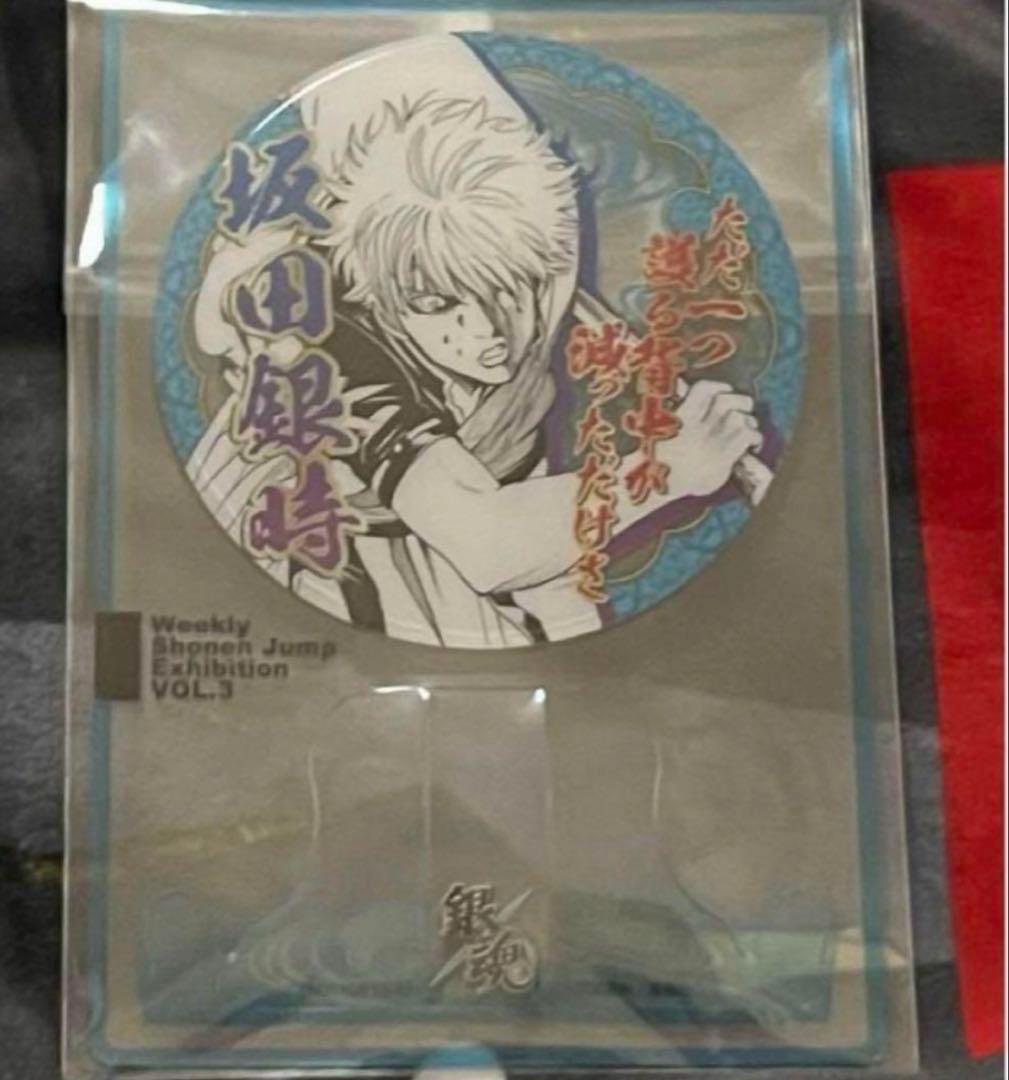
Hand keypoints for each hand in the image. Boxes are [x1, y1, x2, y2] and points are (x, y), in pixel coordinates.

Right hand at [663, 380, 762, 499]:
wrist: (663, 484)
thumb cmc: (664, 458)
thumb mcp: (662, 429)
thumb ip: (679, 408)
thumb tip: (682, 386)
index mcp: (683, 415)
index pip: (704, 388)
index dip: (719, 387)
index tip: (724, 392)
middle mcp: (699, 424)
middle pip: (727, 399)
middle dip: (739, 403)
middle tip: (740, 414)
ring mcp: (712, 439)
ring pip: (740, 416)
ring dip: (749, 421)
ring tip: (747, 430)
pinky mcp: (724, 455)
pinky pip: (748, 435)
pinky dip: (755, 438)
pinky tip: (753, 446)